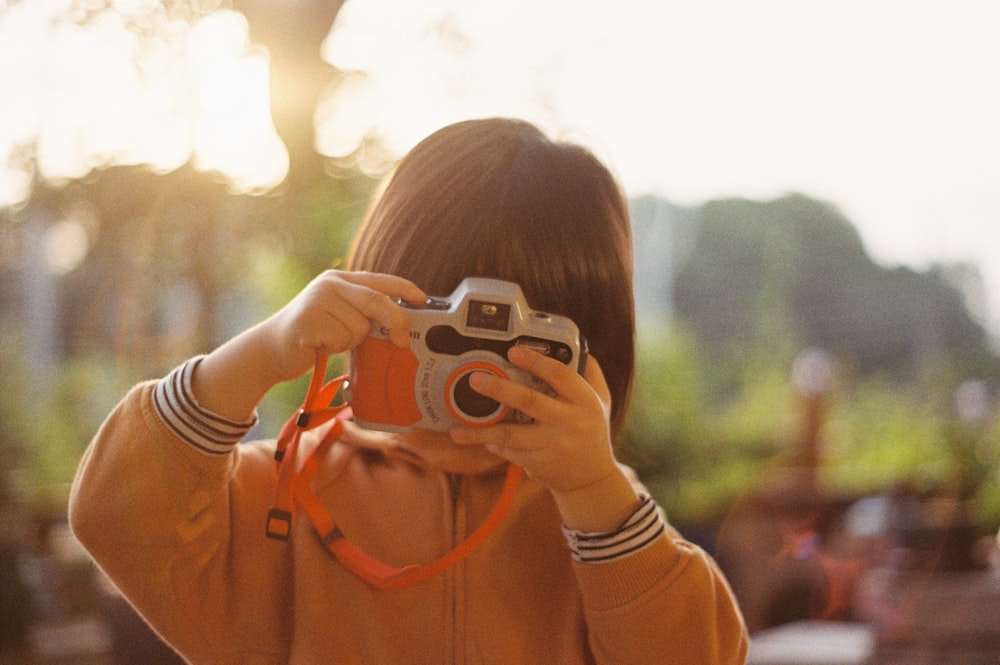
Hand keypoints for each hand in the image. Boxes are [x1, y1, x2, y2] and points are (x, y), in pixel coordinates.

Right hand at [191, 271, 424, 421]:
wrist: (271, 349)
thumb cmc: (313, 335)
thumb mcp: (339, 316)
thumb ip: (364, 312)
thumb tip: (401, 324)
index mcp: (340, 280)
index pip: (380, 280)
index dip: (404, 289)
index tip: (423, 299)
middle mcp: (330, 285)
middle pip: (375, 301)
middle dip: (395, 322)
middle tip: (403, 342)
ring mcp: (317, 300)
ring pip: (359, 327)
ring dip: (351, 341)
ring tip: (330, 340)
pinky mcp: (308, 320)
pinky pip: (341, 339)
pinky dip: (335, 348)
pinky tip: (319, 345)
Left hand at [450, 348, 639, 530]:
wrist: (593, 479)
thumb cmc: (592, 432)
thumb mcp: (600, 401)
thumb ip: (589, 373)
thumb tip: (576, 346)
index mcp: (584, 401)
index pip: (560, 375)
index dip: (536, 362)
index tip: (514, 350)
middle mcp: (569, 421)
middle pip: (530, 401)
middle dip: (500, 389)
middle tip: (476, 379)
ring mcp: (553, 444)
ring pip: (511, 435)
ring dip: (482, 431)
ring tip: (457, 429)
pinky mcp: (539, 462)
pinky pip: (510, 450)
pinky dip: (491, 443)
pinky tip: (474, 437)